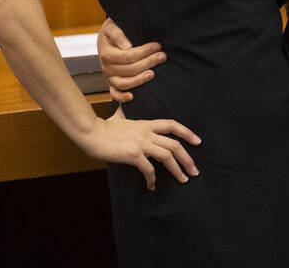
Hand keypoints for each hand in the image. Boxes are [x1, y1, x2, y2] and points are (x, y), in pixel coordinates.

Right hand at [79, 107, 199, 189]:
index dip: (187, 132)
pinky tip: (152, 186)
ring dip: (178, 170)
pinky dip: (152, 179)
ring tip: (183, 179)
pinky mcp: (133, 154)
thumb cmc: (102, 127)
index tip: (197, 141)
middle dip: (188, 158)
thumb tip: (122, 102)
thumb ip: (124, 111)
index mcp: (145, 124)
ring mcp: (141, 143)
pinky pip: (148, 169)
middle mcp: (147, 133)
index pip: (172, 125)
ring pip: (167, 156)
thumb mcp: (118, 116)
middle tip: (195, 170)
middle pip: (175, 144)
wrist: (90, 132)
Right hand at [98, 16, 164, 102]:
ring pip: (123, 83)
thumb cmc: (114, 29)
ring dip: (139, 80)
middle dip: (148, 62)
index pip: (127, 56)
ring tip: (153, 74)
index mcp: (106, 53)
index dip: (143, 52)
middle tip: (162, 56)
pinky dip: (121, 98)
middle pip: (128, 69)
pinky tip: (132, 97)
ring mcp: (109, 76)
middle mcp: (106, 67)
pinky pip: (114, 94)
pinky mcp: (111, 83)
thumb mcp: (112, 26)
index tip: (157, 46)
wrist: (107, 36)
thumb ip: (119, 35)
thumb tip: (128, 47)